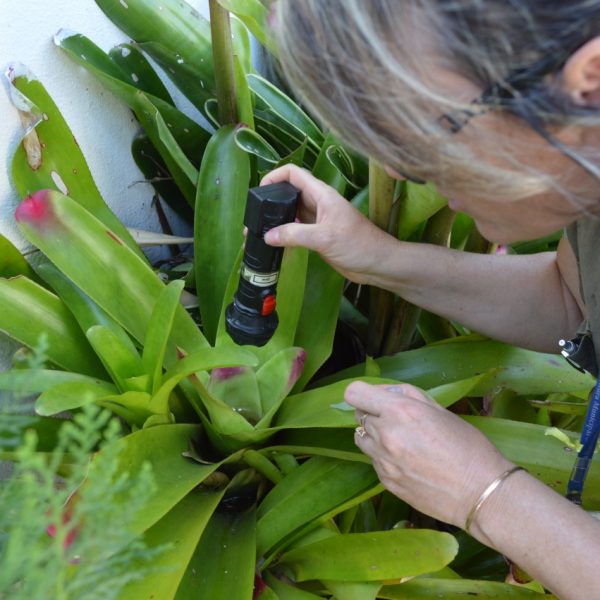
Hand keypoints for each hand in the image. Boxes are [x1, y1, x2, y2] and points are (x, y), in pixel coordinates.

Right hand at [261, 165, 394, 283]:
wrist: (378, 264)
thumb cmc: (358, 244)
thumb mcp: (325, 238)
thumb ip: (295, 235)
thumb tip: (268, 235)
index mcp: (321, 194)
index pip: (294, 173)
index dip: (275, 176)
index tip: (260, 191)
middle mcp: (318, 203)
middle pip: (289, 193)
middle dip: (270, 202)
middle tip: (254, 217)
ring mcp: (318, 220)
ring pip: (291, 213)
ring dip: (275, 220)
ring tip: (258, 232)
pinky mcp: (318, 236)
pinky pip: (296, 230)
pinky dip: (284, 235)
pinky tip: (274, 244)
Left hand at [345, 381, 513, 527]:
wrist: (481, 493)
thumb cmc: (468, 446)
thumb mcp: (440, 410)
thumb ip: (407, 395)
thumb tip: (384, 392)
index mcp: (399, 411)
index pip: (354, 393)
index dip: (364, 394)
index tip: (376, 399)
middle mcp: (385, 435)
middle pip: (358, 415)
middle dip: (373, 414)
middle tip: (398, 421)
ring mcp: (383, 461)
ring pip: (361, 438)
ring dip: (374, 436)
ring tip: (402, 442)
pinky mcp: (385, 482)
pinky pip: (374, 461)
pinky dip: (384, 457)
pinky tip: (409, 462)